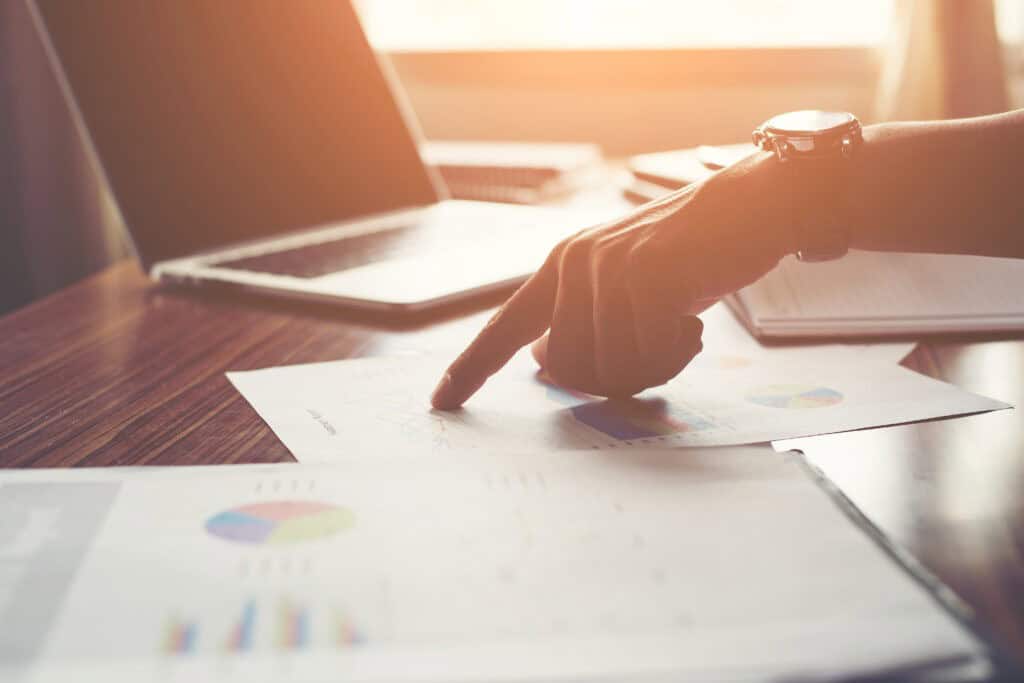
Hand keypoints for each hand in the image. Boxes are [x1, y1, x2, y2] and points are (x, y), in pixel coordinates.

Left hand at [431, 152, 794, 408]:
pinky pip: (649, 355)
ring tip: (678, 329)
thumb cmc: (691, 254)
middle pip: (570, 371)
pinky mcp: (645, 276)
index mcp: (562, 268)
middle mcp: (575, 265)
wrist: (748, 208)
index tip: (442, 401)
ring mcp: (608, 269)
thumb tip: (546, 363)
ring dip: (652, 367)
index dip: (472, 366)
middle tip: (657, 352)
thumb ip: (581, 319)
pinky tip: (693, 321)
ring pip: (610, 369)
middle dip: (616, 379)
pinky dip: (677, 354)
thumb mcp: (625, 283)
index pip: (505, 326)